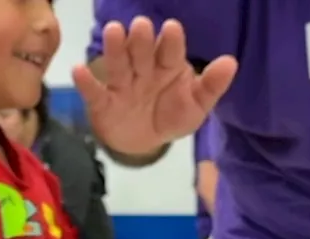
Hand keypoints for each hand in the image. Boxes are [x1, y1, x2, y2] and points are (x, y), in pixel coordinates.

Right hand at [72, 17, 236, 156]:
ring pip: (119, 65)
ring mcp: (122, 85)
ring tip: (113, 31)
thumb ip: (211, 86)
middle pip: (142, 53)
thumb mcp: (196, 107)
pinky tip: (78, 69)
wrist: (143, 142)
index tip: (172, 28)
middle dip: (142, 40)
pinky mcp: (103, 103)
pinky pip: (94, 92)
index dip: (171, 41)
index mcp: (168, 67)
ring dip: (115, 49)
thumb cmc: (170, 116)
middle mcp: (144, 70)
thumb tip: (231, 62)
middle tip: (141, 25)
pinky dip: (86, 82)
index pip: (170, 52)